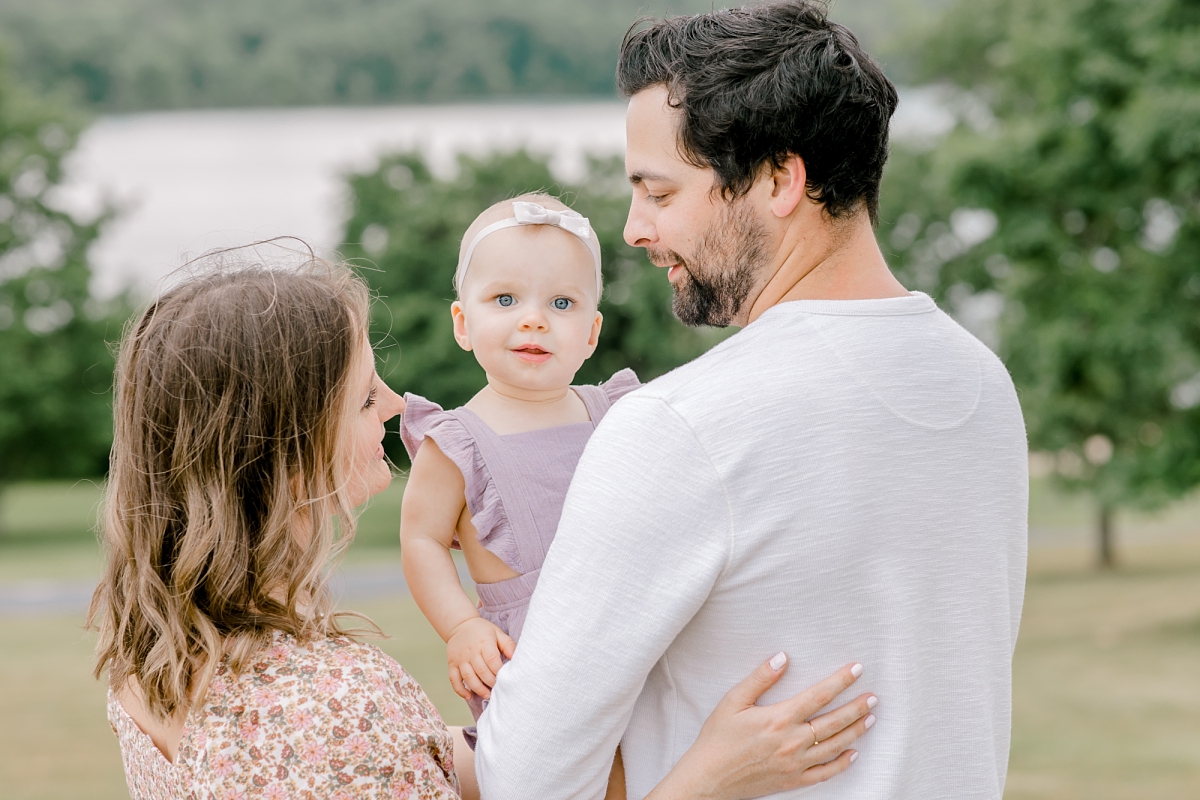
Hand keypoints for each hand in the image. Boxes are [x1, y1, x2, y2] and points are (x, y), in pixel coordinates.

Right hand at [446, 616, 516, 700]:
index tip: (505, 678)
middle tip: (498, 690)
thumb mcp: (497, 632)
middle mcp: (471, 652)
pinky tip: (469, 696)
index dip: (498, 671)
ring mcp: (460, 659)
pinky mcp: (452, 664)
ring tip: (487, 695)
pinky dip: (460, 690)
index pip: (491, 659)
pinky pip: (453, 679)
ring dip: (478, 688)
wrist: (460, 625)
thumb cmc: (482, 631)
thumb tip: (515, 657)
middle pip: (481, 670)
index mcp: (484, 642)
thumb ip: (508, 644)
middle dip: (491, 682)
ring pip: (468, 677)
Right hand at [649, 656, 876, 799]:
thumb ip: (759, 678)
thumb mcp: (733, 701)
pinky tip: (852, 753)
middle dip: (856, 707)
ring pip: (834, 746)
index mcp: (778, 718)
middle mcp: (792, 742)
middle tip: (873, 697)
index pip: (818, 696)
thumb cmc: (717, 738)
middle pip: (833, 721)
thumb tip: (782, 657)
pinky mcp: (793, 780)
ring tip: (870, 718)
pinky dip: (842, 763)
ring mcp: (795, 763)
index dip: (840, 681)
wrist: (709, 777)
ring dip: (855, 731)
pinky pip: (825, 773)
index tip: (856, 670)